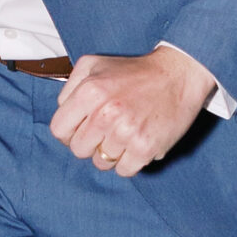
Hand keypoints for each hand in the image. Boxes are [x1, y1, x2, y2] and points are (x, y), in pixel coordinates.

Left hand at [51, 47, 215, 176]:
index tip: (82, 129)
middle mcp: (105, 113)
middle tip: (106, 131)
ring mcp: (125, 132)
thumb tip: (62, 112)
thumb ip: (70, 88)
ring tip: (125, 133)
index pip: (59, 130)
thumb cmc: (134, 72)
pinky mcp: (145, 147)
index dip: (69, 132)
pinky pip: (124, 171)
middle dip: (89, 143)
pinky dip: (129, 161)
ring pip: (101, 163)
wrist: (177, 75)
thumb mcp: (93, 65)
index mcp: (89, 92)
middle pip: (78, 150)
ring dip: (111, 152)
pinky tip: (136, 143)